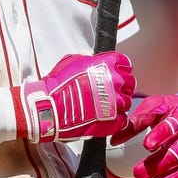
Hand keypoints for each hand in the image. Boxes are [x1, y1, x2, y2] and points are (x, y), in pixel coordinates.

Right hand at [18, 52, 134, 142]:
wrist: (49, 108)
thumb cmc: (57, 85)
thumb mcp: (71, 62)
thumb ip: (85, 58)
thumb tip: (89, 56)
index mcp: (107, 65)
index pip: (125, 64)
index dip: (120, 69)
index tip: (116, 74)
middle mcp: (115, 82)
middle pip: (129, 83)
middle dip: (121, 86)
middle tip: (110, 91)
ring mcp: (115, 103)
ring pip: (127, 102)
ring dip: (118, 103)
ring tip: (104, 106)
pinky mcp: (112, 122)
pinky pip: (122, 119)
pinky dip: (115, 119)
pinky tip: (104, 118)